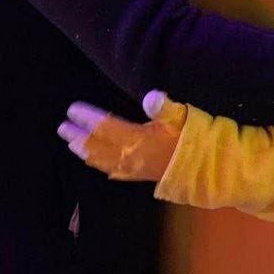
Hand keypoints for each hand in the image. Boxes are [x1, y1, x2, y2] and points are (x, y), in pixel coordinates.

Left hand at [57, 91, 185, 180]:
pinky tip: (101, 168)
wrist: (211, 169)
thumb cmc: (196, 140)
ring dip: (86, 153)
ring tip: (72, 145)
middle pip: (99, 147)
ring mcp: (137, 169)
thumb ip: (166, 108)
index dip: (88, 119)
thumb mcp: (185, 118)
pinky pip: (118, 173)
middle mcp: (133, 157)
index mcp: (140, 141)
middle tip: (62, 128)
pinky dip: (105, 168)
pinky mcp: (144, 177)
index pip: (107, 128)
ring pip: (104, 162)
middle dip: (79, 137)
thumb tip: (152, 97)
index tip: (72, 109)